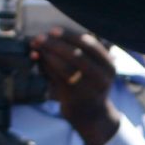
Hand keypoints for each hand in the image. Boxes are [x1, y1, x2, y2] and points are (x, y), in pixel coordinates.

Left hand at [31, 30, 117, 144]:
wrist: (91, 114)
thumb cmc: (89, 83)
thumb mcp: (95, 67)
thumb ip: (79, 51)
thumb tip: (52, 35)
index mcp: (109, 65)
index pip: (90, 45)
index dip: (70, 36)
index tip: (53, 30)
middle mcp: (101, 78)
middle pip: (76, 56)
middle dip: (55, 44)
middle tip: (39, 38)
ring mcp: (86, 90)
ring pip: (63, 67)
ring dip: (47, 56)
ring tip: (36, 48)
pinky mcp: (71, 98)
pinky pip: (55, 79)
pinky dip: (44, 68)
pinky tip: (38, 61)